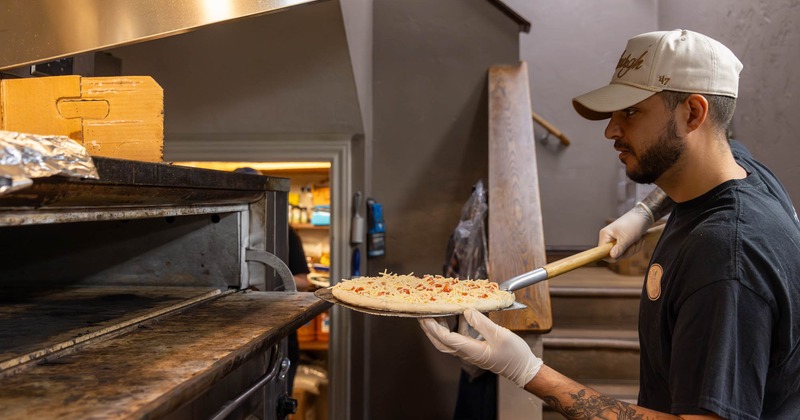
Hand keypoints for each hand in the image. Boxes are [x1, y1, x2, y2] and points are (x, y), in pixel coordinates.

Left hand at [419, 308, 541, 386]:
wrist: (524, 369)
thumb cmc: (514, 355)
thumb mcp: (499, 335)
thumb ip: (481, 322)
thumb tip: (466, 311)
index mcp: (470, 350)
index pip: (445, 338)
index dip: (433, 326)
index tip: (425, 314)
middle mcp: (467, 352)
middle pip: (440, 342)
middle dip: (429, 328)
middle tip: (422, 314)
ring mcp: (470, 351)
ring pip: (448, 340)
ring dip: (440, 326)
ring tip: (436, 311)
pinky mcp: (476, 349)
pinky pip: (460, 337)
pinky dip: (456, 326)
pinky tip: (459, 314)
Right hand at [600, 202, 652, 259]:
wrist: (643, 216)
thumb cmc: (633, 224)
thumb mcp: (626, 238)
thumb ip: (619, 249)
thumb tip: (612, 257)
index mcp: (605, 235)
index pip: (602, 252)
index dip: (611, 256)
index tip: (621, 254)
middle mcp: (608, 238)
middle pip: (614, 254)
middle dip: (626, 252)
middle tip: (633, 244)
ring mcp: (616, 240)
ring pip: (622, 253)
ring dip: (632, 249)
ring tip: (637, 240)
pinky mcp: (623, 241)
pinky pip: (627, 250)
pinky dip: (634, 247)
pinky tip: (638, 241)